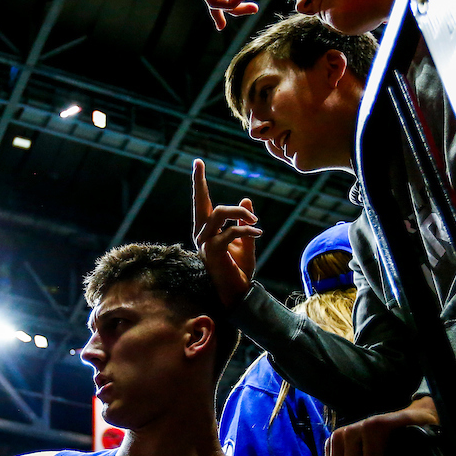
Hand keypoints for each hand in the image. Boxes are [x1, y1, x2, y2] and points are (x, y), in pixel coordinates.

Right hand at [192, 159, 260, 306]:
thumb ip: (244, 222)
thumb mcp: (246, 241)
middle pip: (202, 201)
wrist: (238, 292)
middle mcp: (201, 234)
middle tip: (199, 163)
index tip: (197, 162)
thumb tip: (246, 199)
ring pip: (220, 213)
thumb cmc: (239, 269)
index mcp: (207, 230)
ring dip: (240, 213)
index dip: (199, 182)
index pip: (201, 202)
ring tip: (254, 221)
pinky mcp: (213, 250)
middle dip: (200, 182)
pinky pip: (230, 231)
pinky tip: (258, 234)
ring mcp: (205, 242)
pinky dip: (246, 230)